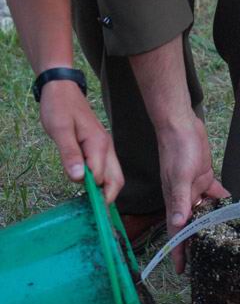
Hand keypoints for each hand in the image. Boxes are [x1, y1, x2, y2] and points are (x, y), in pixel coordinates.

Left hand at [39, 80, 123, 202]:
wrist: (62, 89)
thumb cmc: (59, 108)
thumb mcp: (60, 130)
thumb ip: (69, 154)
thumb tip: (78, 178)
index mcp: (98, 144)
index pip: (101, 177)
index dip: (95, 194)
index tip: (89, 209)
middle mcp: (106, 147)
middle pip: (116, 179)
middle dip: (108, 198)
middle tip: (95, 214)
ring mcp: (105, 147)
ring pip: (114, 175)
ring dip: (105, 191)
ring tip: (92, 205)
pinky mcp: (100, 148)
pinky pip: (106, 169)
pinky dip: (102, 182)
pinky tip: (90, 189)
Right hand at [158, 112, 229, 272]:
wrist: (181, 125)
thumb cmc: (177, 150)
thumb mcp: (179, 176)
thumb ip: (180, 200)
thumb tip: (179, 224)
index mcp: (175, 202)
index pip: (176, 232)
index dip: (179, 251)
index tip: (183, 271)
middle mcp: (185, 198)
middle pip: (193, 226)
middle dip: (199, 242)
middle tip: (212, 259)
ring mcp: (195, 188)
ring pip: (205, 211)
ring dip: (214, 222)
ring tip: (228, 237)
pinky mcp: (205, 177)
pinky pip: (216, 194)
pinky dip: (224, 201)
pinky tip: (237, 208)